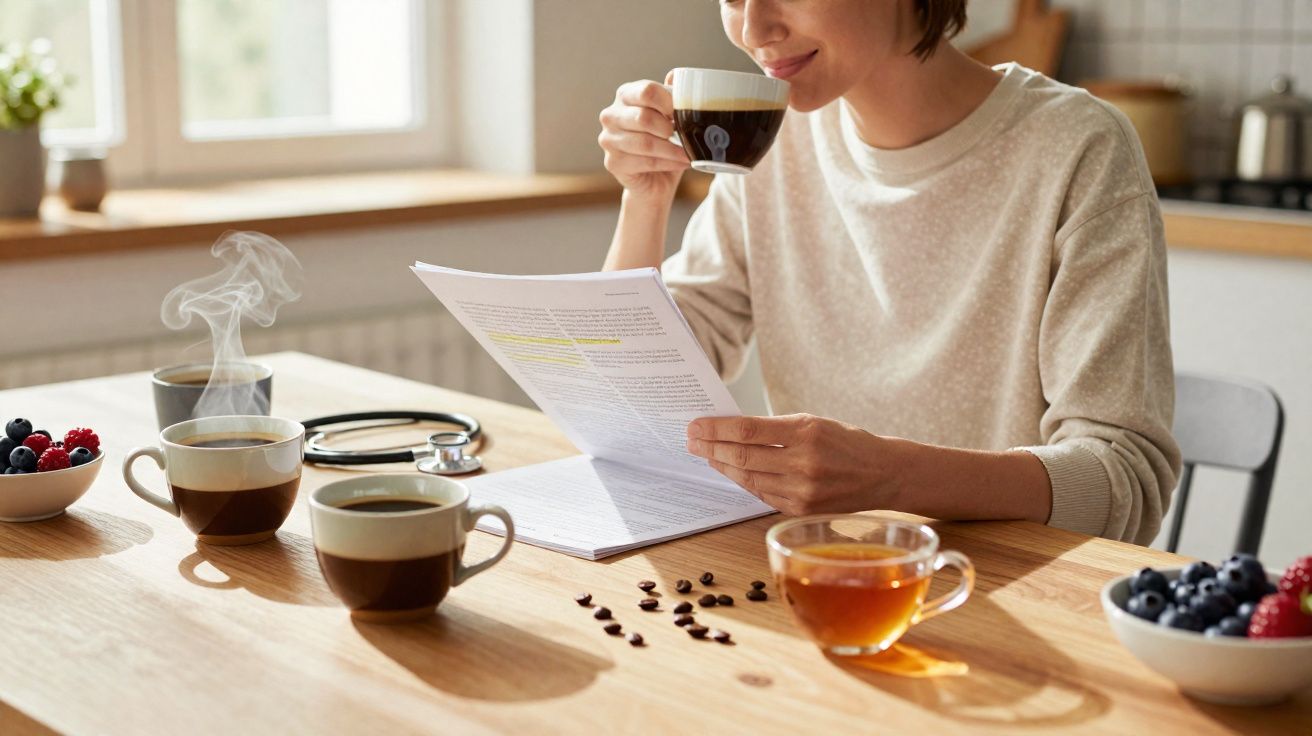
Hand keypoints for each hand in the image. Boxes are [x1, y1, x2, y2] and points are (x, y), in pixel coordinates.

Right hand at [597, 76, 689, 199]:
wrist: (655, 178)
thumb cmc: (664, 141)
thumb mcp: (671, 116)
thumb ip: (673, 96)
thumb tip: (675, 76)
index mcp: (626, 95)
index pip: (647, 90)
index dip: (669, 101)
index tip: (684, 112)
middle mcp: (611, 115)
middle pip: (644, 117)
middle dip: (669, 129)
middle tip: (685, 136)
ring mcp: (608, 139)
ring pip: (645, 143)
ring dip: (672, 150)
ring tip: (689, 153)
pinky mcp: (613, 162)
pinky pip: (645, 162)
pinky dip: (668, 163)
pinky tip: (681, 163)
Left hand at [685, 414, 898, 515]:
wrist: (883, 474)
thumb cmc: (847, 442)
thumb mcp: (813, 423)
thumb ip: (776, 429)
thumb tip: (732, 430)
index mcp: (806, 433)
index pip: (748, 430)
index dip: (717, 428)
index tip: (696, 425)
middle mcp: (803, 463)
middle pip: (742, 457)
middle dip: (711, 448)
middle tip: (691, 440)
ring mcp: (801, 491)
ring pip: (748, 478)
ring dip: (722, 466)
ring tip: (705, 455)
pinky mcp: (799, 509)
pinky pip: (762, 493)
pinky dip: (743, 481)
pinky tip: (730, 471)